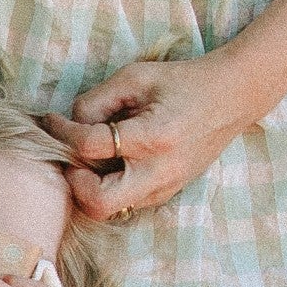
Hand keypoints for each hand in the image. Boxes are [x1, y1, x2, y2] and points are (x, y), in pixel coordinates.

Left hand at [52, 56, 259, 220]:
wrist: (234, 97)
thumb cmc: (183, 82)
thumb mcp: (135, 77)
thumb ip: (96, 101)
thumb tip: (69, 124)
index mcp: (153, 138)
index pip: (90, 146)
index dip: (62, 133)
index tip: (52, 121)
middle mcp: (160, 171)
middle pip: (97, 203)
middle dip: (74, 181)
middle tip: (71, 156)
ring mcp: (166, 187)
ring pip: (110, 209)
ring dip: (90, 186)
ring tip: (90, 156)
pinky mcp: (167, 192)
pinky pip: (126, 201)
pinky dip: (109, 186)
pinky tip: (110, 160)